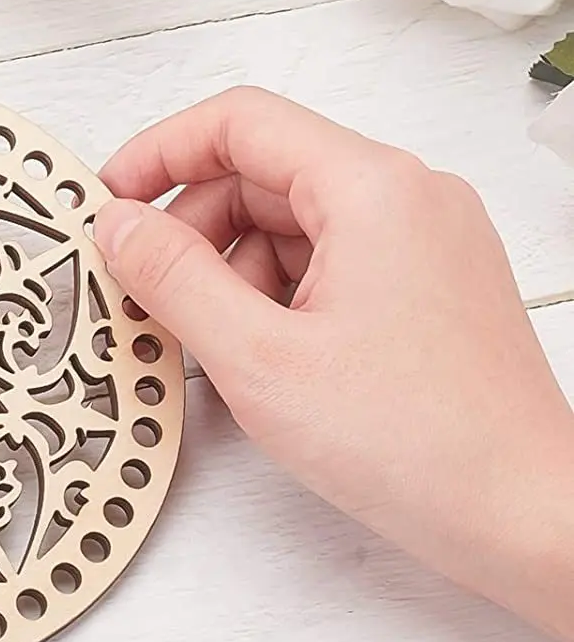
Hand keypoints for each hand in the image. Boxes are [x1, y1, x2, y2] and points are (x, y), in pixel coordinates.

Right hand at [93, 86, 573, 641]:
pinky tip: (258, 357)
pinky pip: (329, 259)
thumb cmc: (422, 446)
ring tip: (209, 344)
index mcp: (374, 189)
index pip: (241, 121)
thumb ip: (174, 278)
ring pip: (292, 221)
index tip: (110, 200)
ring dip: (232, 269)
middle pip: (264, 171)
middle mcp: (409, 197)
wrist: (530, 519)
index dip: (160, 153)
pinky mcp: (428, 285)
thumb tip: (118, 224)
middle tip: (145, 291)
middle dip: (192, 227)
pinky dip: (276, 294)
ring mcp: (425, 240)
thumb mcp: (259, 360)